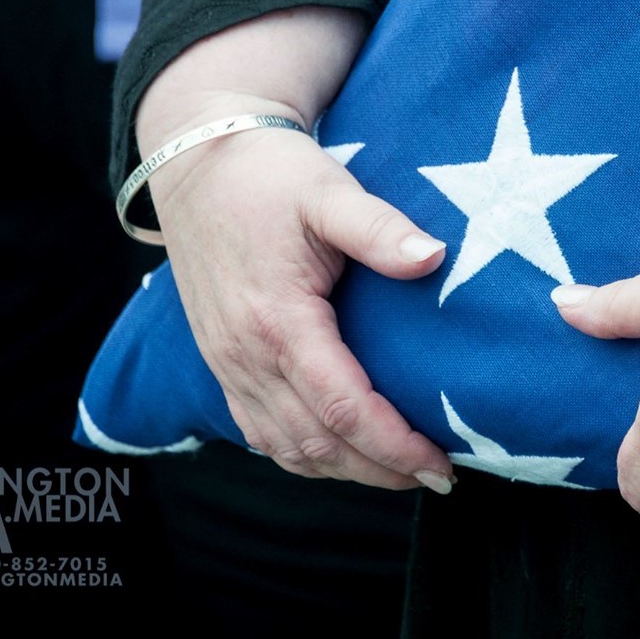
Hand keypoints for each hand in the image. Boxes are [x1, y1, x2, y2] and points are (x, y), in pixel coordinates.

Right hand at [136, 7, 455, 492]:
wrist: (197, 161)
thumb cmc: (269, 173)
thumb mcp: (329, 191)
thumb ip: (379, 229)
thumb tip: (435, 258)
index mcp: (277, 319)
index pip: (343, 405)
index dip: (395, 443)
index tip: (442, 461)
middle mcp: (245, 354)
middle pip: (317, 441)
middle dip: (380, 470)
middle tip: (439, 477)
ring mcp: (227, 363)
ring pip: (286, 447)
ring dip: (345, 470)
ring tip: (402, 474)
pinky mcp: (221, 361)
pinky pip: (260, 432)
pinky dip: (305, 454)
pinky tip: (344, 453)